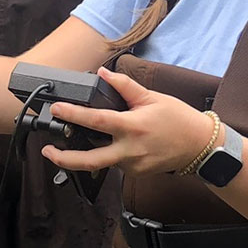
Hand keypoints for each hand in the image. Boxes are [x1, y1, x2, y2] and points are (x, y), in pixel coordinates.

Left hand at [41, 68, 217, 176]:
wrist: (200, 145)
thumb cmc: (178, 119)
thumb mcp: (152, 97)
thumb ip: (125, 86)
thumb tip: (104, 73)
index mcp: (133, 127)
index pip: (96, 121)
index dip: (73, 115)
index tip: (57, 110)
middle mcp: (130, 150)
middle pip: (89, 161)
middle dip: (64, 159)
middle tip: (47, 151)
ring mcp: (132, 166)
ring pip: (102, 162)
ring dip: (86, 155)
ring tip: (72, 146)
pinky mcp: (136, 174)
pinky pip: (116, 164)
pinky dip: (109, 154)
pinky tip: (110, 146)